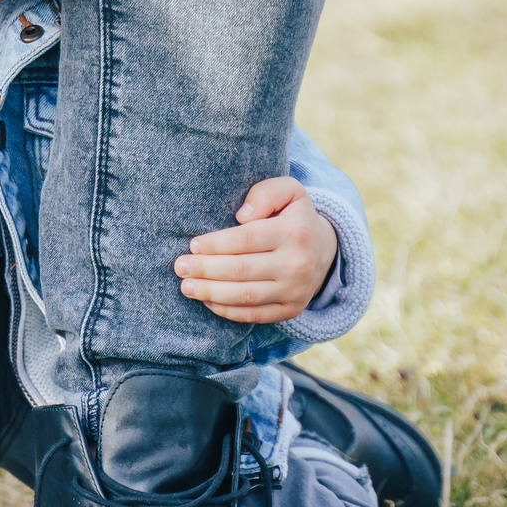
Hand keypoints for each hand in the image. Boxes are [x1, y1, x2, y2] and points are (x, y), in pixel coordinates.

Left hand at [174, 177, 339, 325]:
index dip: (216, 244)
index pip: (246, 239)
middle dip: (205, 269)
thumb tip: (242, 215)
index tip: (193, 244)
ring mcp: (295, 290)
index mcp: (294, 232)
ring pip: (245, 296)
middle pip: (241, 270)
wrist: (326, 250)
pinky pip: (253, 315)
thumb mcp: (289, 192)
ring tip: (186, 286)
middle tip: (180, 266)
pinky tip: (207, 300)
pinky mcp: (291, 310)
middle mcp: (297, 264)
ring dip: (211, 293)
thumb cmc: (294, 216)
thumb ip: (266, 193)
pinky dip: (227, 310)